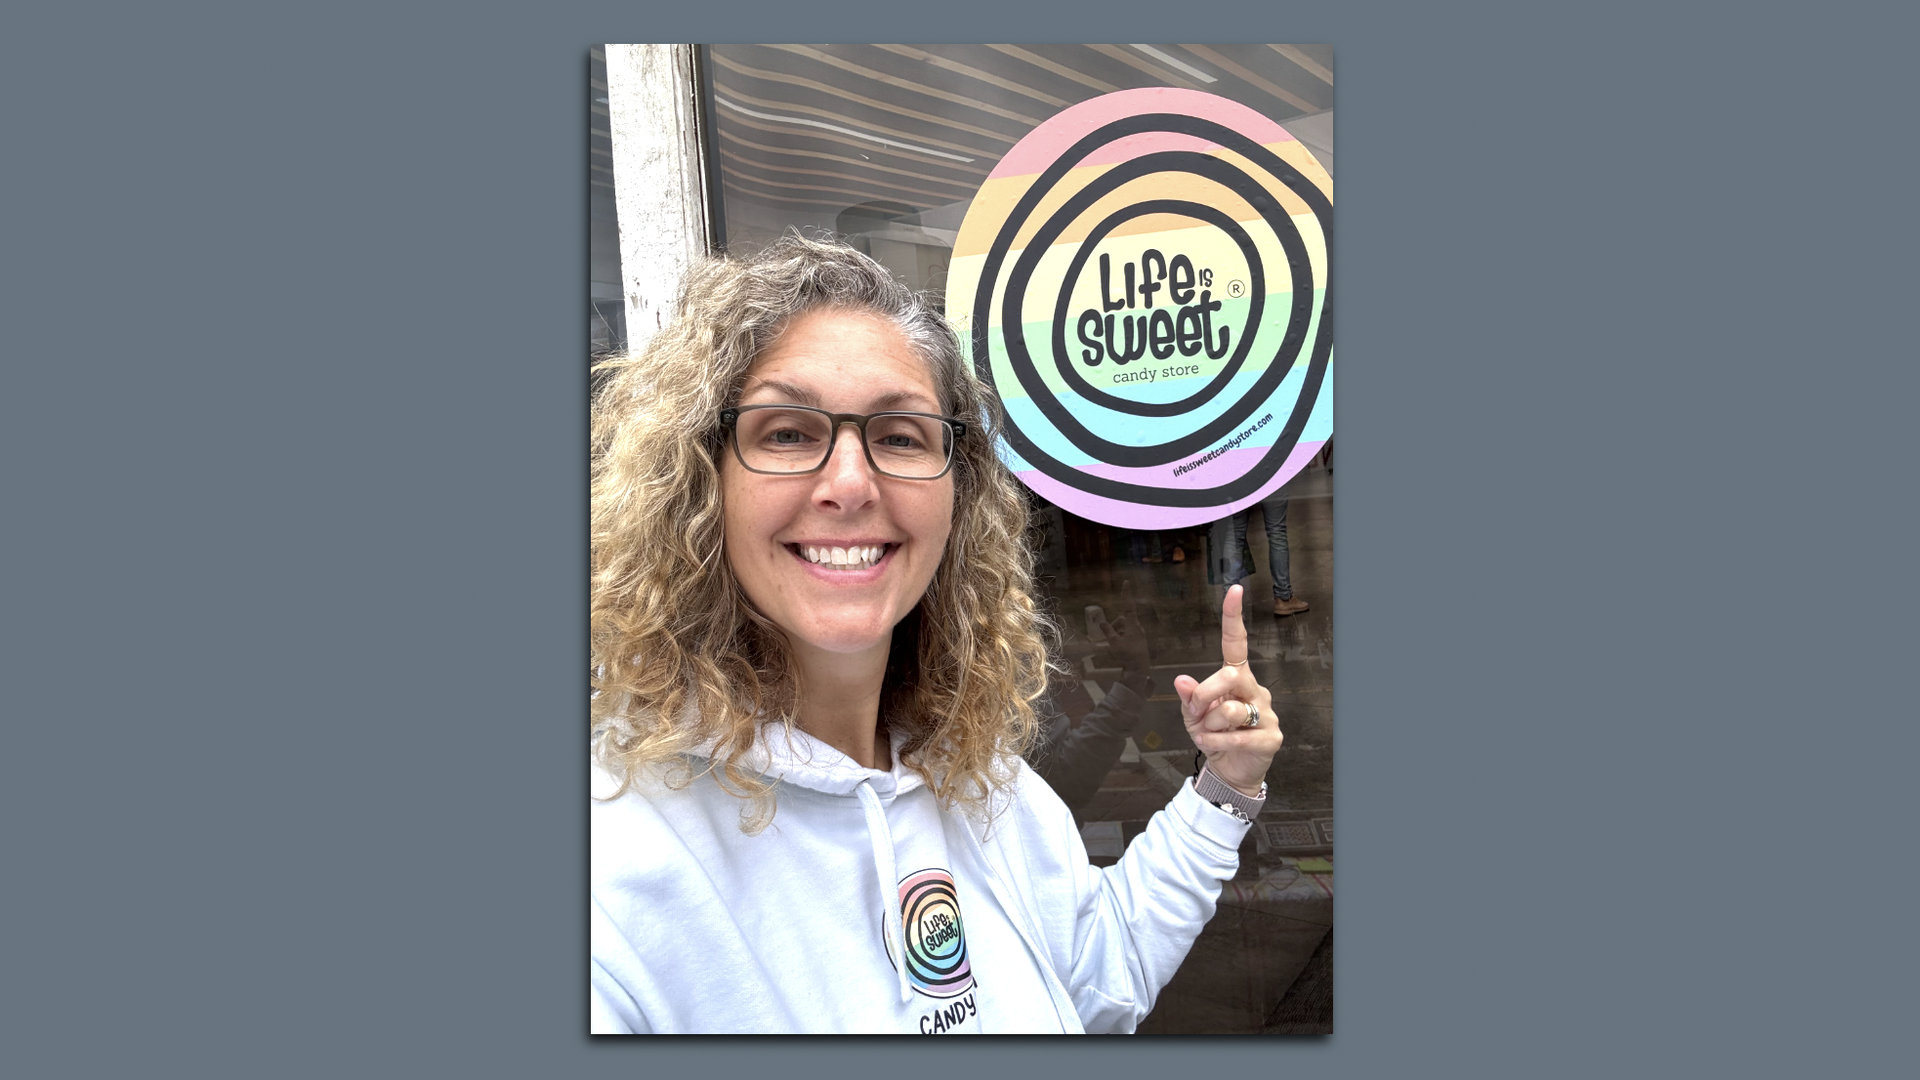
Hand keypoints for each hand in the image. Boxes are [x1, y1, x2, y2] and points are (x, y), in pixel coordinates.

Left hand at [1173, 585, 1281, 796]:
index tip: (1234, 590)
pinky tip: (1215, 746)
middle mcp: (1255, 689)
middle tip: (1197, 715)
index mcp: (1236, 677)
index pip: (1236, 643)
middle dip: (1203, 697)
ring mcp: (1267, 713)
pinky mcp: (1272, 737)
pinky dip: (1215, 743)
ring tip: (1209, 735)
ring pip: (1230, 711)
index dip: (1233, 617)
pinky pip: (1236, 737)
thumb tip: (1181, 681)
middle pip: (1228, 676)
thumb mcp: (1193, 715)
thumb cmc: (1214, 735)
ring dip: (1209, 726)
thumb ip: (1189, 698)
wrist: (1231, 769)